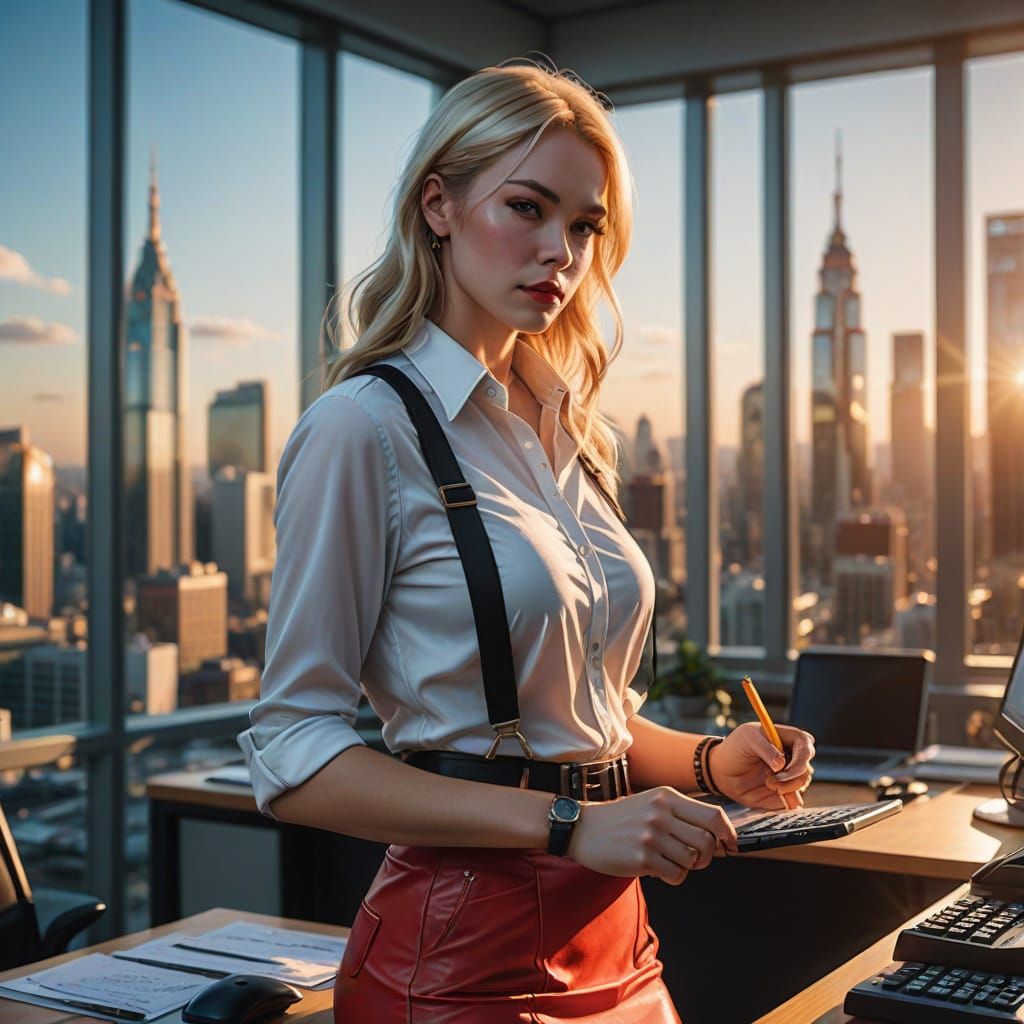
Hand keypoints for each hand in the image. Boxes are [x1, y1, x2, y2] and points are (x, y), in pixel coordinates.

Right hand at [567, 786, 738, 885]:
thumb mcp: (651, 803)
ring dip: (686, 866)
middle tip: (695, 858)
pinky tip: (657, 868)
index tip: (731, 844)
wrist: (584, 828)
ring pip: (693, 860)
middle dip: (707, 856)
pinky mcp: (643, 858)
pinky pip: (676, 875)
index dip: (728, 833)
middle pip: (707, 841)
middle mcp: (661, 813)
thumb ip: (680, 813)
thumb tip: (716, 835)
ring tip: (669, 860)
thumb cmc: (621, 819)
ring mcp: (652, 835)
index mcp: (666, 796)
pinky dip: (673, 876)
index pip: (713, 815)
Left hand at [708, 722, 814, 809]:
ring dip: (786, 787)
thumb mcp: (747, 738)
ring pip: (802, 784)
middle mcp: (792, 757)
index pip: (806, 744)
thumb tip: (782, 764)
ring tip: (767, 783)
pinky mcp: (785, 792)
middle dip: (791, 777)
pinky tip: (774, 794)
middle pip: (806, 768)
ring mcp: (790, 775)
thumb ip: (765, 748)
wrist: (723, 770)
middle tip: (771, 780)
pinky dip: (788, 800)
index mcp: (787, 738)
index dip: (801, 757)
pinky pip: (795, 800)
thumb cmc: (736, 747)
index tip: (786, 767)